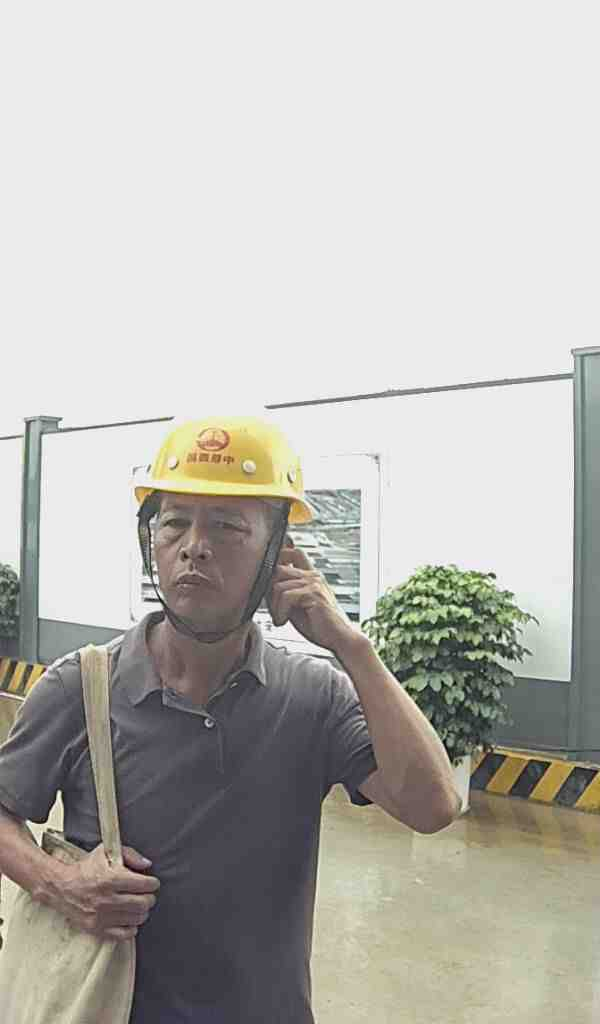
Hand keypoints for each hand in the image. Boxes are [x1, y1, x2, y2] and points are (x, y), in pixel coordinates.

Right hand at [53, 844, 159, 941]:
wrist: (62, 887)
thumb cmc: (87, 868)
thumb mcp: (107, 852)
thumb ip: (130, 855)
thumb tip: (147, 864)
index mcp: (111, 878)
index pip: (145, 885)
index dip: (152, 883)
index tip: (151, 883)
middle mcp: (107, 899)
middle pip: (143, 904)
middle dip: (149, 898)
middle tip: (146, 895)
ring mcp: (101, 916)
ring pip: (137, 919)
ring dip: (141, 912)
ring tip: (137, 905)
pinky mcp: (96, 928)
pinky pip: (124, 934)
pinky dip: (131, 927)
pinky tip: (128, 918)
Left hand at [267, 536, 360, 652]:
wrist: (339, 638)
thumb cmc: (320, 625)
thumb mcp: (297, 606)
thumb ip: (285, 593)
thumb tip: (264, 587)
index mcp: (311, 577)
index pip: (294, 552)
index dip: (279, 557)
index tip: (271, 578)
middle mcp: (313, 576)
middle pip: (279, 568)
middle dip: (270, 590)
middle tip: (274, 609)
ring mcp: (314, 583)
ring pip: (278, 585)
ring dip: (274, 606)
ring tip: (280, 618)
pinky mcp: (314, 593)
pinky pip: (285, 596)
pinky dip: (280, 612)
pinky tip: (284, 621)